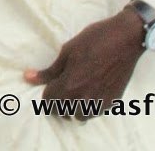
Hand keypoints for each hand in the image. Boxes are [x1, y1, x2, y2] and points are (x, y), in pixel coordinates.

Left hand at [24, 8, 144, 118]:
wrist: (125, 39)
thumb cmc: (94, 40)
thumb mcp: (67, 52)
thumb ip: (49, 71)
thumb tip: (28, 78)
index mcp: (69, 85)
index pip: (49, 102)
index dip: (46, 93)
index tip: (48, 86)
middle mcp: (84, 98)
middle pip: (63, 111)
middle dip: (58, 102)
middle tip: (60, 88)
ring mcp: (100, 101)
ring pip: (80, 115)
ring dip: (74, 107)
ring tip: (75, 92)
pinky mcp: (113, 101)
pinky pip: (96, 112)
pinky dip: (90, 106)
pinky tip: (90, 92)